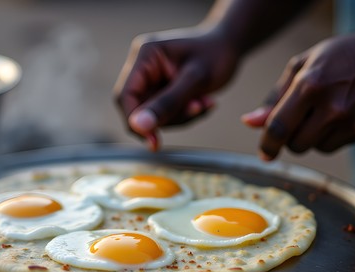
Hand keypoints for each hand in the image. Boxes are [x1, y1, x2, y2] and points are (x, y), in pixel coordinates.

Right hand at [114, 27, 238, 149]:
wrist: (229, 45)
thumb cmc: (217, 54)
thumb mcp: (196, 80)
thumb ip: (167, 103)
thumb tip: (138, 126)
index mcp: (145, 56)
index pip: (125, 96)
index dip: (136, 122)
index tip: (154, 142)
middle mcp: (142, 66)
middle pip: (138, 108)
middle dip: (168, 117)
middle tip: (197, 108)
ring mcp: (151, 79)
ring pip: (153, 115)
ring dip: (180, 116)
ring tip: (205, 102)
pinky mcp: (160, 89)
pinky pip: (165, 113)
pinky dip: (184, 114)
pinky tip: (203, 102)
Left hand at [242, 20, 354, 159]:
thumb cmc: (340, 57)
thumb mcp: (303, 65)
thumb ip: (274, 97)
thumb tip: (250, 123)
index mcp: (310, 85)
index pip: (278, 127)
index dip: (267, 144)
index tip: (264, 153)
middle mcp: (332, 106)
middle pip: (295, 145)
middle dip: (290, 137)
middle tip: (299, 118)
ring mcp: (351, 121)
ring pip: (313, 148)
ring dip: (310, 137)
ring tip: (323, 111)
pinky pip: (332, 147)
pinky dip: (328, 137)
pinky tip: (339, 115)